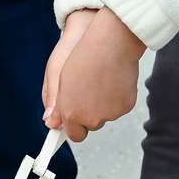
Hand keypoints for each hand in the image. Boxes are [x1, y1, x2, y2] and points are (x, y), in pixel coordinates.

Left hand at [45, 8, 145, 142]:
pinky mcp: (126, 107)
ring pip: (106, 115)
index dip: (74, 124)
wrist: (110, 44)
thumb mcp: (61, 81)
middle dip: (89, 112)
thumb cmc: (84, 58)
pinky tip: (112, 80)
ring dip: (103, 104)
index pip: (74, 134)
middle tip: (88, 89)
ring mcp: (110, 114)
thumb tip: (52, 123)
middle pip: (91, 125)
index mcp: (72, 113)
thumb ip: (58, 106)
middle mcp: (91, 118)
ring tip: (100, 79)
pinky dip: (117, 98)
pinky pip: (119, 107)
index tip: (74, 118)